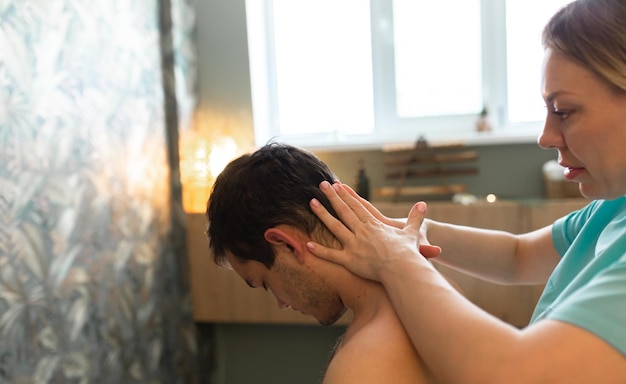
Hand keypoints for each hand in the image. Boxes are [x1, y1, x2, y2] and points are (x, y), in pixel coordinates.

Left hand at [307, 181, 440, 280]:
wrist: (403, 269)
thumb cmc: (409, 252)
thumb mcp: (413, 232)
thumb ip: (416, 218)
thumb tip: (424, 204)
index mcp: (374, 224)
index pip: (358, 206)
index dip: (347, 195)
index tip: (338, 185)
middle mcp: (362, 231)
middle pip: (344, 211)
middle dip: (332, 197)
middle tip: (322, 185)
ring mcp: (354, 245)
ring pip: (335, 227)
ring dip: (322, 214)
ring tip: (311, 202)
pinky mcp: (350, 260)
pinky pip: (332, 255)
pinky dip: (320, 250)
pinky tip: (308, 244)